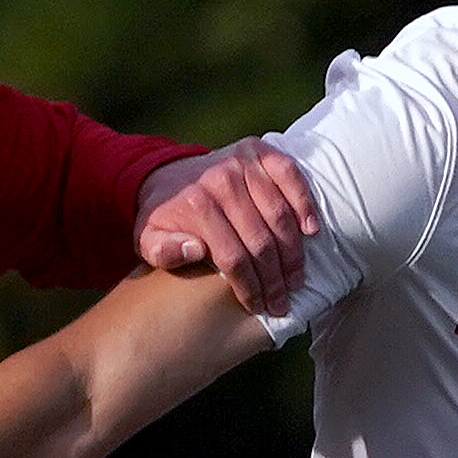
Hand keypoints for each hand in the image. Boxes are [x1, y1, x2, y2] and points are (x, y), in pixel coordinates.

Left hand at [135, 137, 319, 315]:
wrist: (164, 174)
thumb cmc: (163, 217)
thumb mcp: (147, 240)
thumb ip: (163, 251)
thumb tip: (194, 250)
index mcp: (196, 205)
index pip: (233, 257)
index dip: (249, 287)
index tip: (258, 307)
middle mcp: (221, 180)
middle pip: (260, 241)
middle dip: (274, 279)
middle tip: (282, 302)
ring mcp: (242, 163)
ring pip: (279, 215)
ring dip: (292, 253)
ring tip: (295, 279)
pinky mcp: (259, 151)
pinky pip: (289, 175)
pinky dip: (304, 202)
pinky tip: (310, 230)